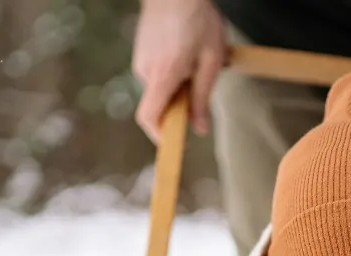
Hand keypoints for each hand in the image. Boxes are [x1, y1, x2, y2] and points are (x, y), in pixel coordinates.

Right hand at [131, 0, 227, 140]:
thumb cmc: (198, 19)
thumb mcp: (210, 60)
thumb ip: (203, 97)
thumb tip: (199, 128)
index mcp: (163, 75)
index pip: (149, 117)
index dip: (159, 135)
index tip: (173, 142)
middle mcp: (145, 70)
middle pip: (160, 103)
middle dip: (181, 101)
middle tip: (202, 79)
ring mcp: (140, 59)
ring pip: (160, 86)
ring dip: (179, 82)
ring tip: (198, 56)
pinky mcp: (141, 50)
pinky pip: (157, 71)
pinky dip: (172, 69)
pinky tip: (187, 48)